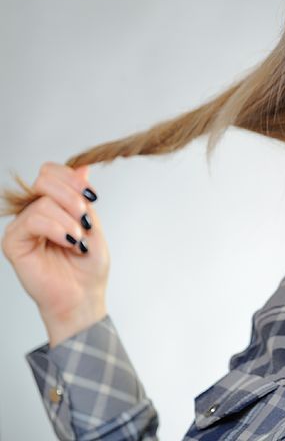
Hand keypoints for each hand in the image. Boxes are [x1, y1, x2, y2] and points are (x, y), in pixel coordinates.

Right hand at [2, 161, 109, 346]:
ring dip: (69, 220)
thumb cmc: (88, 266)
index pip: (52, 172)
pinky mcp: (14, 242)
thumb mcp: (92, 223)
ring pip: (43, 201)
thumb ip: (82, 197)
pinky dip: (57, 228)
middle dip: (72, 196)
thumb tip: (83, 166)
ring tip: (78, 240)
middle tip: (86, 220)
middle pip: (45, 179)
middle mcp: (35, 211)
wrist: (83, 296)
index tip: (92, 196)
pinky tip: (68, 242)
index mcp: (53, 204)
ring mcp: (23, 226)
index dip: (73, 178)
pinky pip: (33, 220)